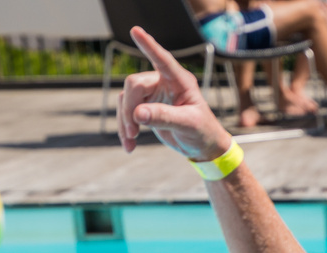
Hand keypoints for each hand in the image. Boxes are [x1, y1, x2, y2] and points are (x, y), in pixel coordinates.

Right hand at [118, 25, 233, 160]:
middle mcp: (163, 82)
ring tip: (131, 142)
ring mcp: (152, 94)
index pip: (162, 59)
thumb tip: (138, 113)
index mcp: (180, 80)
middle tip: (133, 132)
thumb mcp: (188, 124)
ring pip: (125, 98)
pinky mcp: (144, 107)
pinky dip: (124, 129)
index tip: (135, 31)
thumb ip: (165, 117)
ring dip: (124, 121)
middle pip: (134, 84)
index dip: (149, 45)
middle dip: (129, 108)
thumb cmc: (202, 132)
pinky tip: (128, 145)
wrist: (202, 147)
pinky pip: (125, 112)